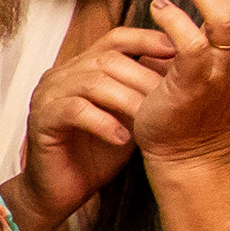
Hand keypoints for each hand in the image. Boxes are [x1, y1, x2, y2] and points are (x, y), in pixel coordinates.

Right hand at [16, 23, 174, 230]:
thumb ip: (145, 93)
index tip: (179, 53)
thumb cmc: (98, 154)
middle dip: (143, 78)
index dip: (147, 40)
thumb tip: (187, 72)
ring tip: (150, 120)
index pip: (116, 38)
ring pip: (92, 82)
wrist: (62, 192)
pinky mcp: (41, 119)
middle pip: (107, 59)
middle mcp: (62, 75)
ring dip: (127, 100)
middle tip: (171, 97)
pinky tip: (122, 138)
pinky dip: (103, 123)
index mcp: (82, 67)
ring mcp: (48, 95)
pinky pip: (75, 110)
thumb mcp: (129, 116)